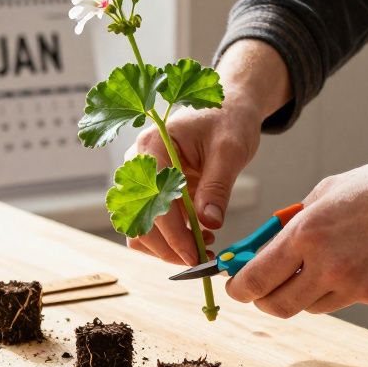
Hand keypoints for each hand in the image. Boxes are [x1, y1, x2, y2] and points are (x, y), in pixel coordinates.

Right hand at [127, 40, 290, 264]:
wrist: (227, 109)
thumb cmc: (228, 120)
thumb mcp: (230, 150)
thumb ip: (217, 187)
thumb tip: (208, 223)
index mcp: (152, 146)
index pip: (153, 200)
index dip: (173, 233)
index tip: (196, 254)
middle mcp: (137, 165)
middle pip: (138, 220)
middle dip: (169, 246)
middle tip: (203, 257)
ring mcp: (142, 181)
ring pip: (140, 228)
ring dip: (168, 246)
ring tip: (204, 244)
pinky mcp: (153, 193)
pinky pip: (152, 225)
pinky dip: (171, 239)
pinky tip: (199, 235)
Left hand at [225, 138, 367, 316]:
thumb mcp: (327, 191)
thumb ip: (294, 222)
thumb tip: (266, 246)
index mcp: (308, 233)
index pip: (256, 277)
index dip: (238, 287)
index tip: (234, 285)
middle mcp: (328, 265)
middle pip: (276, 306)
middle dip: (263, 300)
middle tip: (261, 288)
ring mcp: (355, 285)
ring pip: (310, 306)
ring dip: (301, 293)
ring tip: (315, 265)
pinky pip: (342, 300)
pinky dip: (336, 288)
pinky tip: (353, 261)